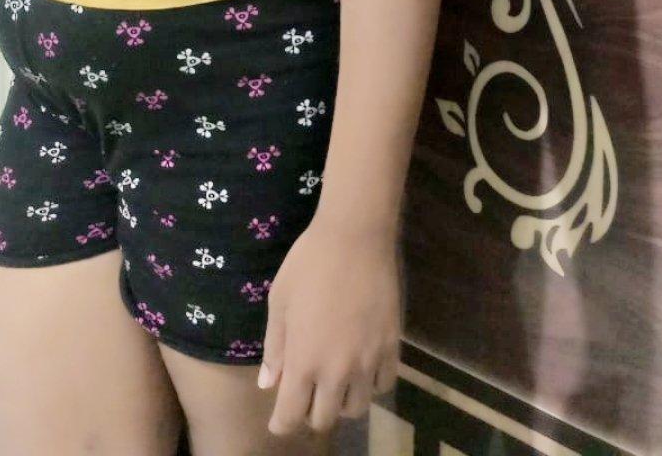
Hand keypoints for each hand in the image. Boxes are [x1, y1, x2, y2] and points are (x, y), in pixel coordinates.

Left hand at [257, 215, 401, 437]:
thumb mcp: (279, 301)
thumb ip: (275, 347)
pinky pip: (383, 385)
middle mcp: (337, 372)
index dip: (281, 424)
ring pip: (357, 408)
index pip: (290, 417)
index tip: (278, 419)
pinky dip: (371, 384)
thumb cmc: (308, 264)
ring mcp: (368, 362)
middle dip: (310, 413)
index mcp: (303, 362)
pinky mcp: (392, 348)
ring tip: (335, 381)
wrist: (354, 238)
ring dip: (342, 402)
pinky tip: (362, 366)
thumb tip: (269, 384)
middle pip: (324, 419)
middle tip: (306, 394)